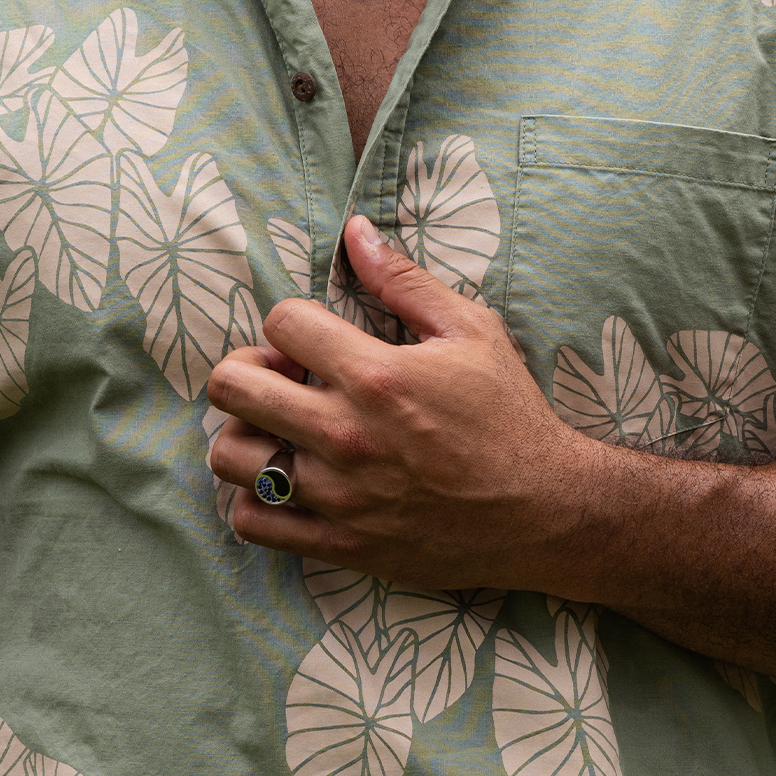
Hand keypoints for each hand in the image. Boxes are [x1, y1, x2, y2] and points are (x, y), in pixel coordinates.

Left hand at [205, 214, 594, 588]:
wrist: (545, 513)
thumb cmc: (510, 415)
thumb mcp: (471, 331)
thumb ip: (404, 280)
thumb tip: (355, 231)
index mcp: (375, 375)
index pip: (279, 322)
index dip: (291, 321)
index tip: (314, 339)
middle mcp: (344, 434)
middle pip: (232, 386)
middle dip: (247, 367)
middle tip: (282, 377)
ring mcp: (336, 496)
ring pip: (229, 455)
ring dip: (246, 432)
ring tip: (282, 429)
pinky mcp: (339, 545)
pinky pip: (252, 521)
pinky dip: (257, 499)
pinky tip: (289, 482)